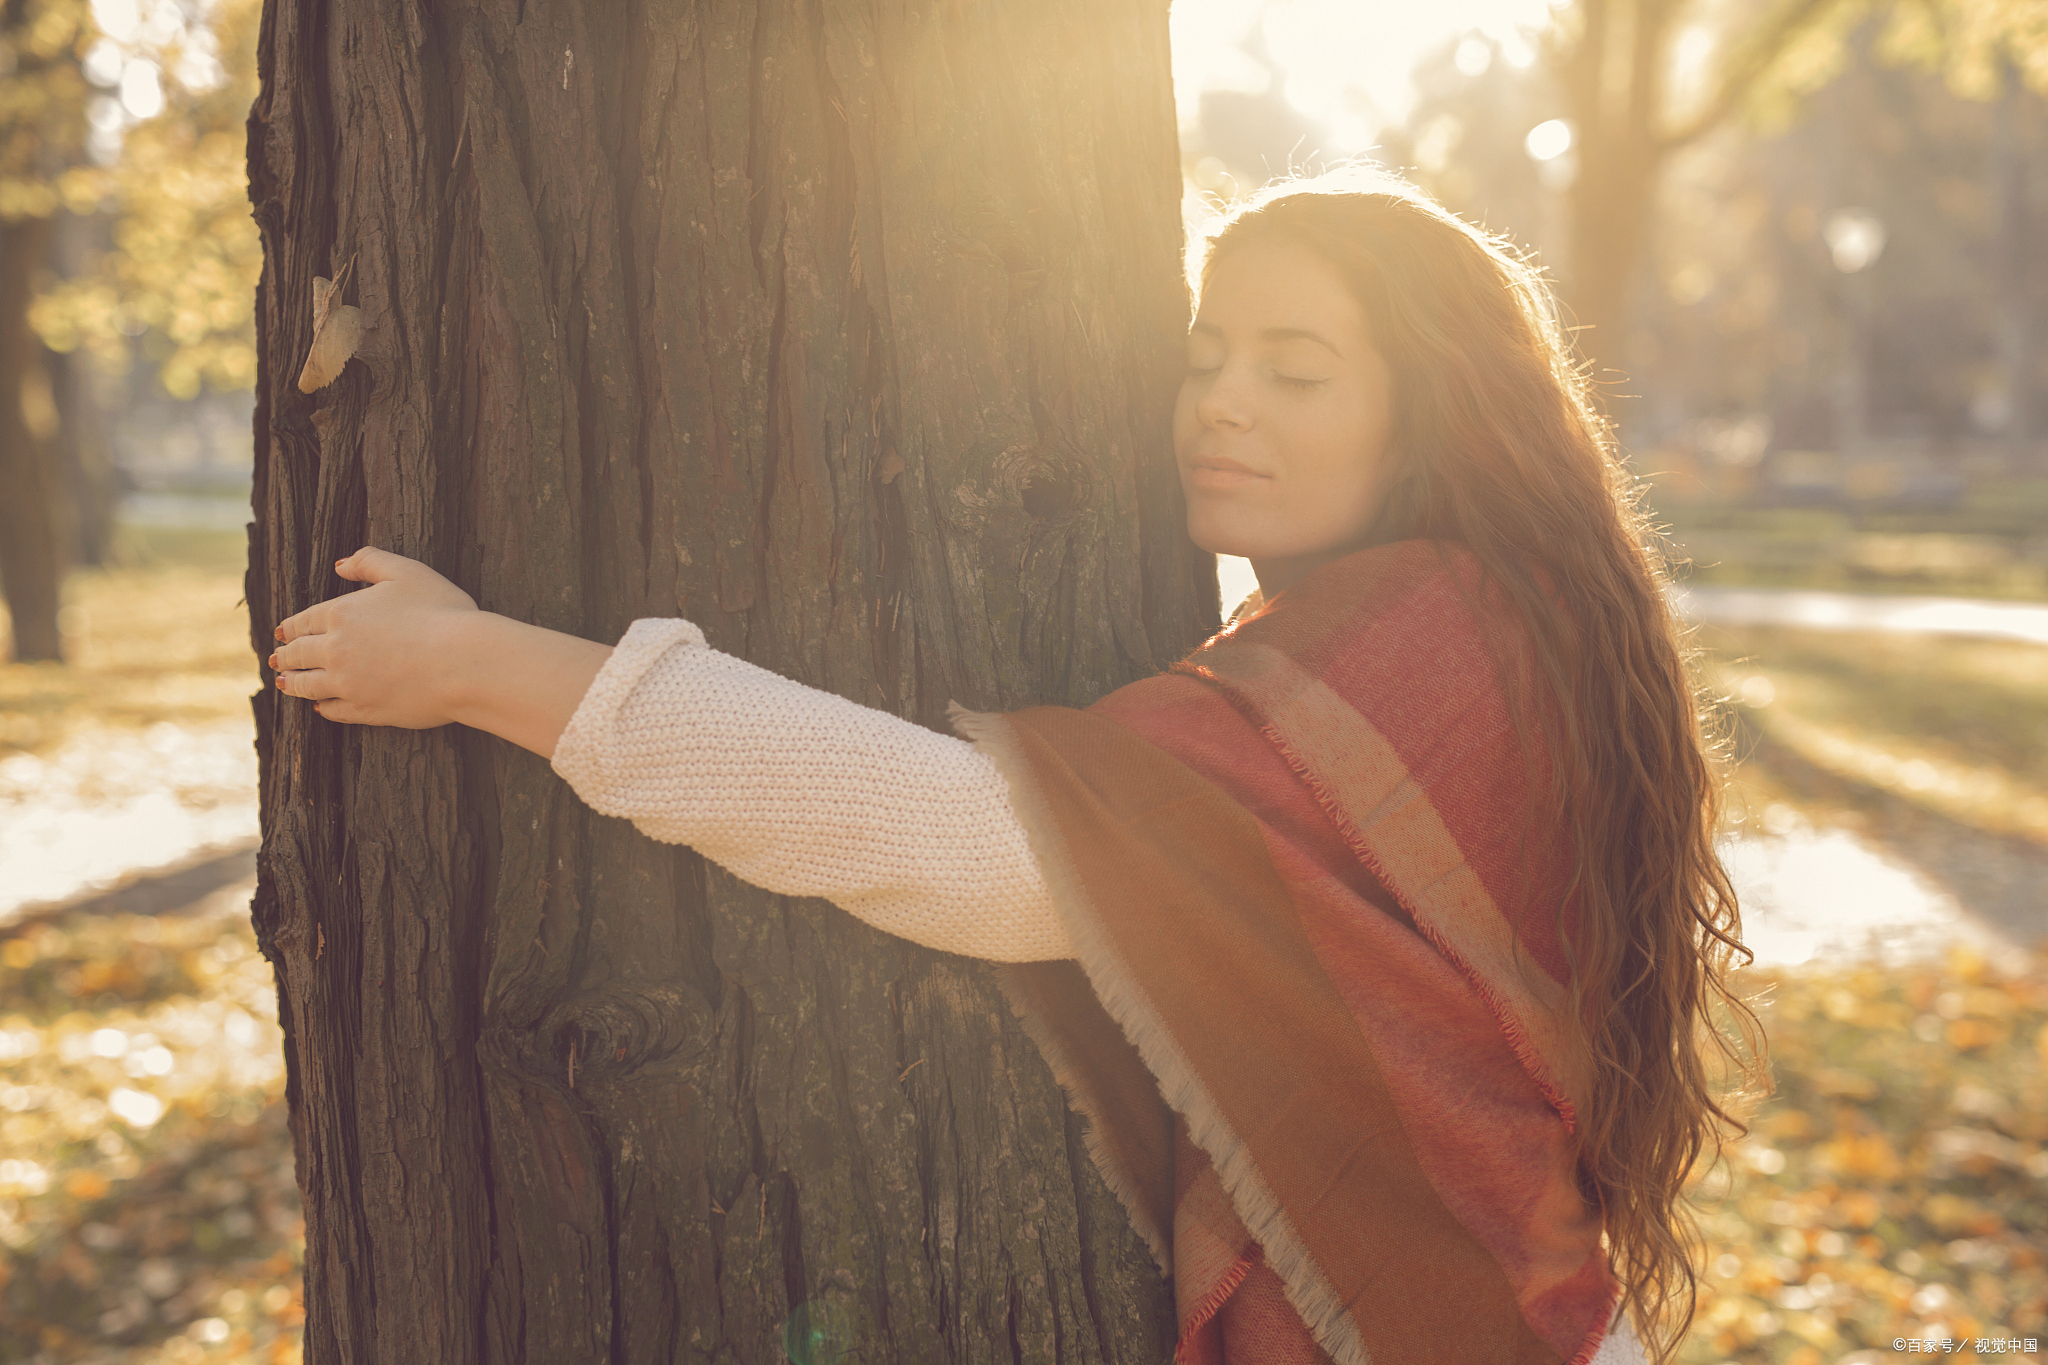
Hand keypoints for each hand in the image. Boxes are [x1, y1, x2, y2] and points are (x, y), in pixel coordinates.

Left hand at [271, 546, 480, 727]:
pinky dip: (322, 708)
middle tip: (276, 659)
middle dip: (284, 656)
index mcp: (342, 614)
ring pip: (308, 686)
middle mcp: (336, 650)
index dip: (289, 628)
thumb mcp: (407, 572)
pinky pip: (333, 711)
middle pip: (298, 655)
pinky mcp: (366, 710)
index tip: (280, 633)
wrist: (464, 662)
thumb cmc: (442, 612)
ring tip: (285, 684)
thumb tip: (340, 566)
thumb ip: (371, 561)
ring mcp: (348, 684)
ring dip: (293, 684)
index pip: (302, 622)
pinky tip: (320, 707)